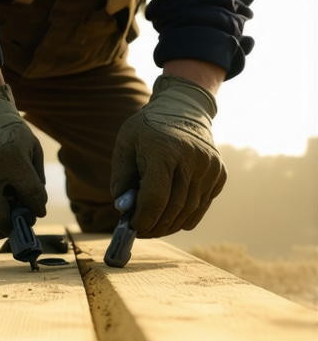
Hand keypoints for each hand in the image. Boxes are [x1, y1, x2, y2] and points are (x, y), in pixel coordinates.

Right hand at [0, 85, 46, 238]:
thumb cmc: (11, 133)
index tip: (37, 213)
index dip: (36, 208)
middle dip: (11, 226)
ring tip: (0, 226)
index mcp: (14, 162)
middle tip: (17, 226)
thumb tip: (34, 207)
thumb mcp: (32, 148)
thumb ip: (36, 178)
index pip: (30, 196)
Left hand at [111, 75, 226, 237]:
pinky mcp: (219, 174)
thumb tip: (124, 209)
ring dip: (169, 225)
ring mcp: (209, 167)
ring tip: (153, 227)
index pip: (155, 198)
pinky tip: (171, 218)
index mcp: (165, 150)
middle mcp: (192, 159)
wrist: (184, 108)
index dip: (143, 219)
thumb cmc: (148, 129)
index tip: (132, 226)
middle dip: (154, 226)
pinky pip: (201, 206)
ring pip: (188, 211)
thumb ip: (121, 177)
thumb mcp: (126, 143)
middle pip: (173, 208)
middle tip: (140, 232)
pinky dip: (185, 218)